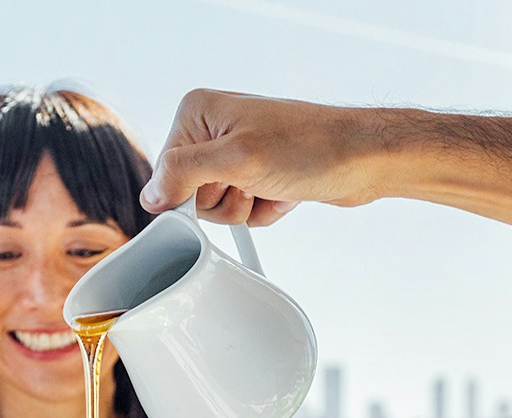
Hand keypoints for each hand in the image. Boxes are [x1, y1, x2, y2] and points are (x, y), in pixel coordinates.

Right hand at [141, 89, 382, 223]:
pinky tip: (283, 192)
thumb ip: (184, 174)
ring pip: (218, 209)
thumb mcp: (237, 160)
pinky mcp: (257, 174)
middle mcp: (213, 130)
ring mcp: (237, 154)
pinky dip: (264, 211)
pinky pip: (244, 211)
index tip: (222, 186)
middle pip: (191, 195)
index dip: (194, 192)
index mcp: (198, 113)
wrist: (361, 158)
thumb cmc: (309, 146)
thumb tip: (150, 195)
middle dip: (224, 201)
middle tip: (253, 183)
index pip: (167, 174)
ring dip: (247, 208)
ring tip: (271, 185)